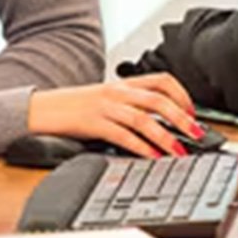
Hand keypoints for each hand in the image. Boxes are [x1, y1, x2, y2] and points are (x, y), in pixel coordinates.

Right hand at [27, 73, 201, 157]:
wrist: (40, 109)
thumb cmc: (72, 107)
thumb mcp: (104, 99)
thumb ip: (129, 105)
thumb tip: (160, 122)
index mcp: (122, 84)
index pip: (161, 80)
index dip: (182, 95)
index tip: (193, 112)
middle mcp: (116, 92)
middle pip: (158, 99)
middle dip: (182, 118)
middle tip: (197, 134)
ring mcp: (105, 107)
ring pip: (144, 118)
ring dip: (167, 136)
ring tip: (180, 151)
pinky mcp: (93, 123)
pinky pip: (123, 135)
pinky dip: (142, 147)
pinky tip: (152, 157)